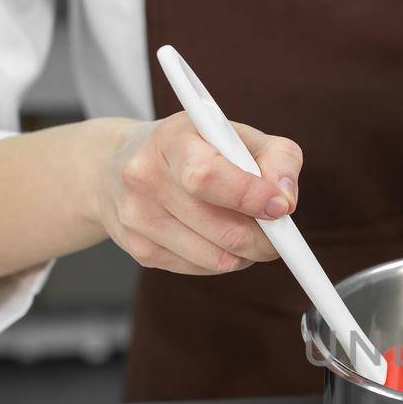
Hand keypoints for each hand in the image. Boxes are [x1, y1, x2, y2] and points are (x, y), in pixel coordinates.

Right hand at [95, 113, 301, 273]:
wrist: (116, 164)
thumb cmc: (193, 146)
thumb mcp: (235, 134)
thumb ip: (277, 157)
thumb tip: (286, 200)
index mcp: (170, 141)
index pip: (206, 176)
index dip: (251, 196)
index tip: (282, 207)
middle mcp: (145, 179)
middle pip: (222, 229)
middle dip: (265, 239)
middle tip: (280, 234)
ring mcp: (137, 219)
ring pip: (218, 258)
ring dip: (247, 253)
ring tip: (246, 230)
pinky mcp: (140, 251)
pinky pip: (203, 269)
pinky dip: (223, 259)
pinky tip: (217, 237)